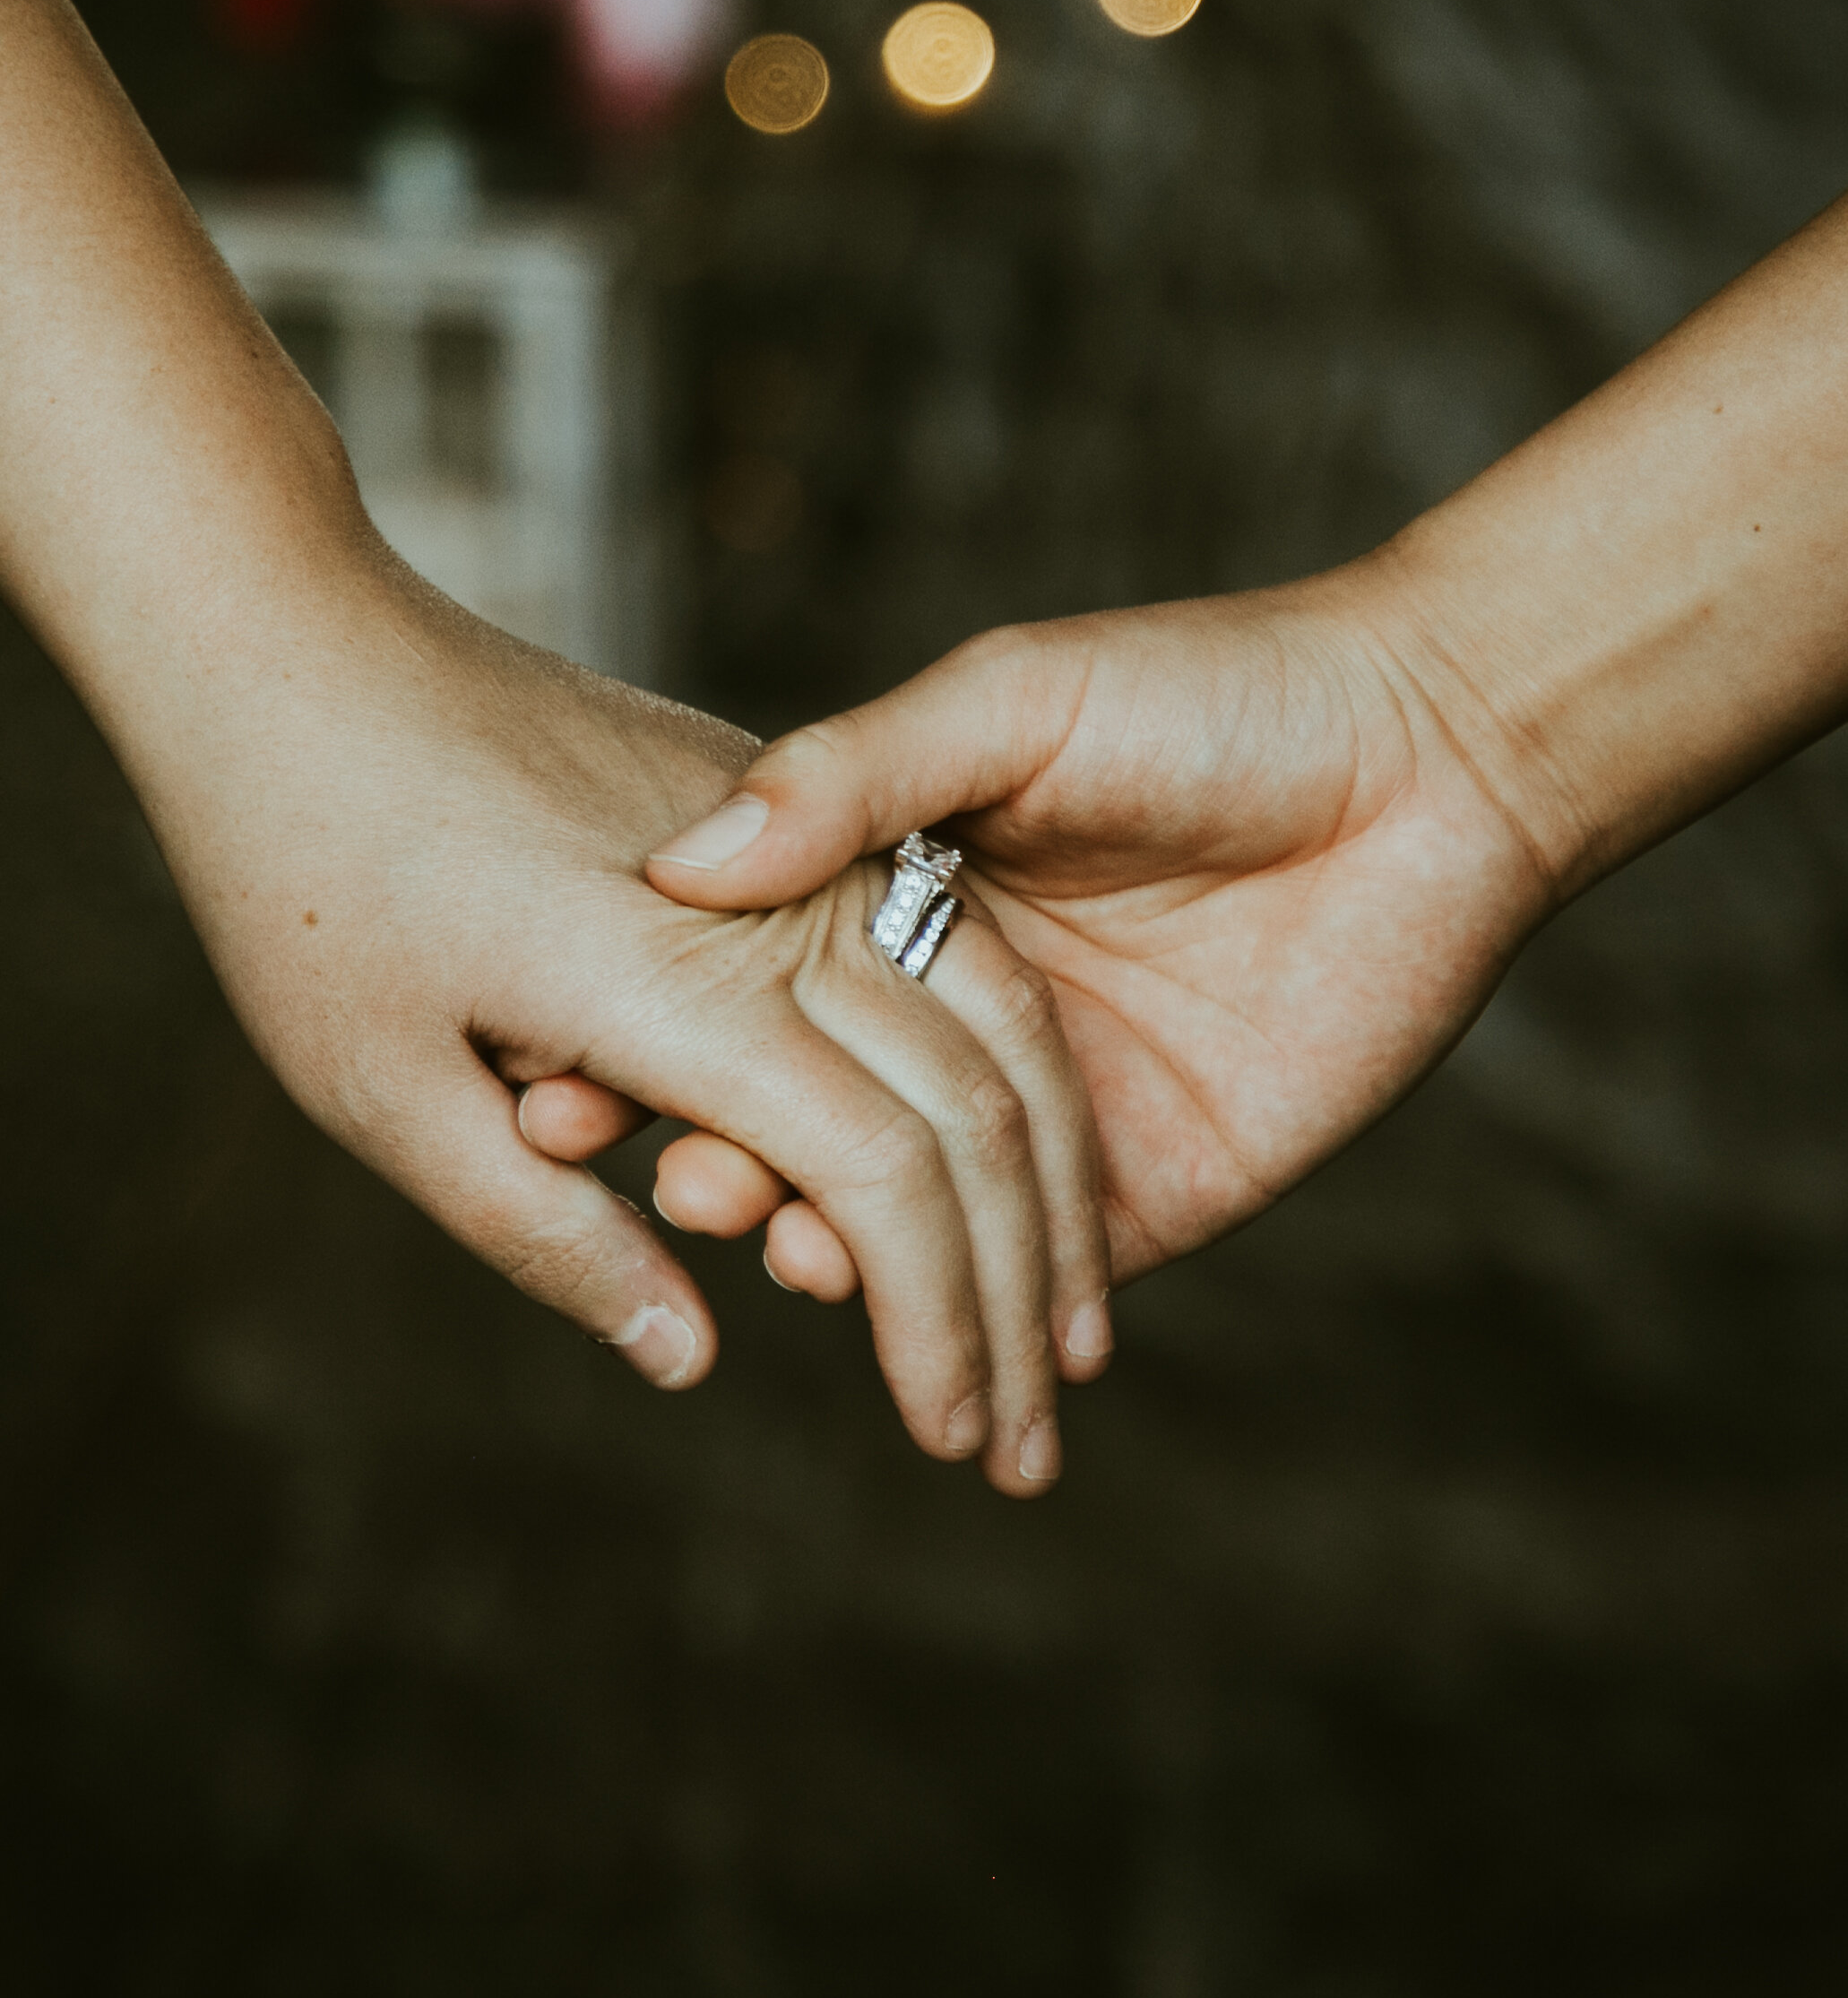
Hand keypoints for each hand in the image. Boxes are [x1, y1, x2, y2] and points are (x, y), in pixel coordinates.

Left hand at [130, 551, 1110, 1494]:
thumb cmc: (302, 873)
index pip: (880, 1181)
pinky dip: (1001, 1057)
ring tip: (1064, 1319)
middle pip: (975, 1108)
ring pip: (992, 1011)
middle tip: (1038, 1442)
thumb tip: (690, 1357)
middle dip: (1026, 1288)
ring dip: (1046, 1175)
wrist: (297, 645)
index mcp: (678, 986)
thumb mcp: (382, 1089)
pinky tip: (1011, 1142)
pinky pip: (942, 931)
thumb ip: (545, 1233)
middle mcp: (774, 904)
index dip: (936, 1325)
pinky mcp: (771, 796)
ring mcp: (788, 836)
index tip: (956, 1441)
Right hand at [626, 561, 1557, 1288]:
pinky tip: (874, 1296)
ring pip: (907, 1214)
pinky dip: (956, 1305)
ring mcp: (1055, 1112)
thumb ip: (853, 773)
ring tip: (756, 1241)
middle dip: (716, 1155)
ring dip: (816, 1241)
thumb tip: (680, 860)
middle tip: (647, 1178)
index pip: (754, 996)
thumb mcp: (1009, 701)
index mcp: (911, 898)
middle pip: (810, 1119)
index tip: (558, 1071)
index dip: (658, 1037)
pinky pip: (1037, 1272)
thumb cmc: (1217, 693)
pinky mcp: (1153, 1189)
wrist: (1439, 761)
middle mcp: (965, 1016)